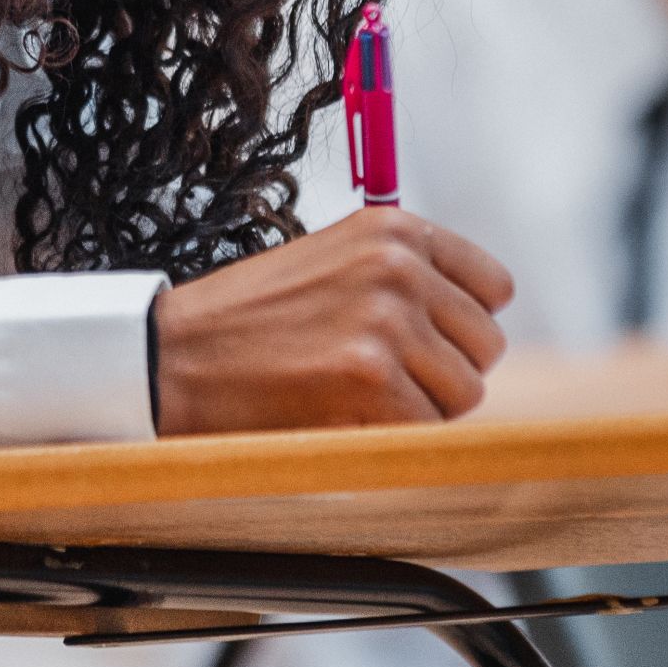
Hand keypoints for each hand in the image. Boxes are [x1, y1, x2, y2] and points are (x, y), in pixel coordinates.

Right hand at [151, 208, 513, 434]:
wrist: (174, 356)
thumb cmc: (253, 319)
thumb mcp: (336, 262)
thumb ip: (405, 277)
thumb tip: (479, 319)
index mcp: (396, 229)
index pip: (493, 288)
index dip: (463, 326)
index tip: (428, 344)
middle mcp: (399, 266)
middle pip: (484, 345)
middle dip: (444, 373)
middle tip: (384, 382)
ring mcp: (387, 320)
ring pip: (463, 392)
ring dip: (420, 409)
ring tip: (358, 398)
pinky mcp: (370, 376)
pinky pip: (425, 427)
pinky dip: (392, 437)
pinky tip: (343, 418)